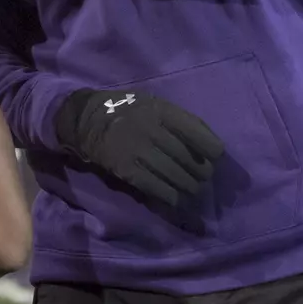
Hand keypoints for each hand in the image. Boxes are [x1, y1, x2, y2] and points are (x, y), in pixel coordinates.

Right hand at [55, 89, 225, 207]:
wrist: (87, 119)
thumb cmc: (128, 111)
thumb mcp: (155, 104)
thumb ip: (180, 119)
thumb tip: (209, 141)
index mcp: (162, 110)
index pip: (197, 132)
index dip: (211, 148)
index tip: (215, 157)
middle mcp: (151, 129)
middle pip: (187, 158)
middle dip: (201, 173)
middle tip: (203, 179)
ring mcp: (137, 149)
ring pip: (173, 175)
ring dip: (188, 187)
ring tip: (193, 190)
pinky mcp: (125, 168)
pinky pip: (153, 186)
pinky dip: (168, 195)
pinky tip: (175, 199)